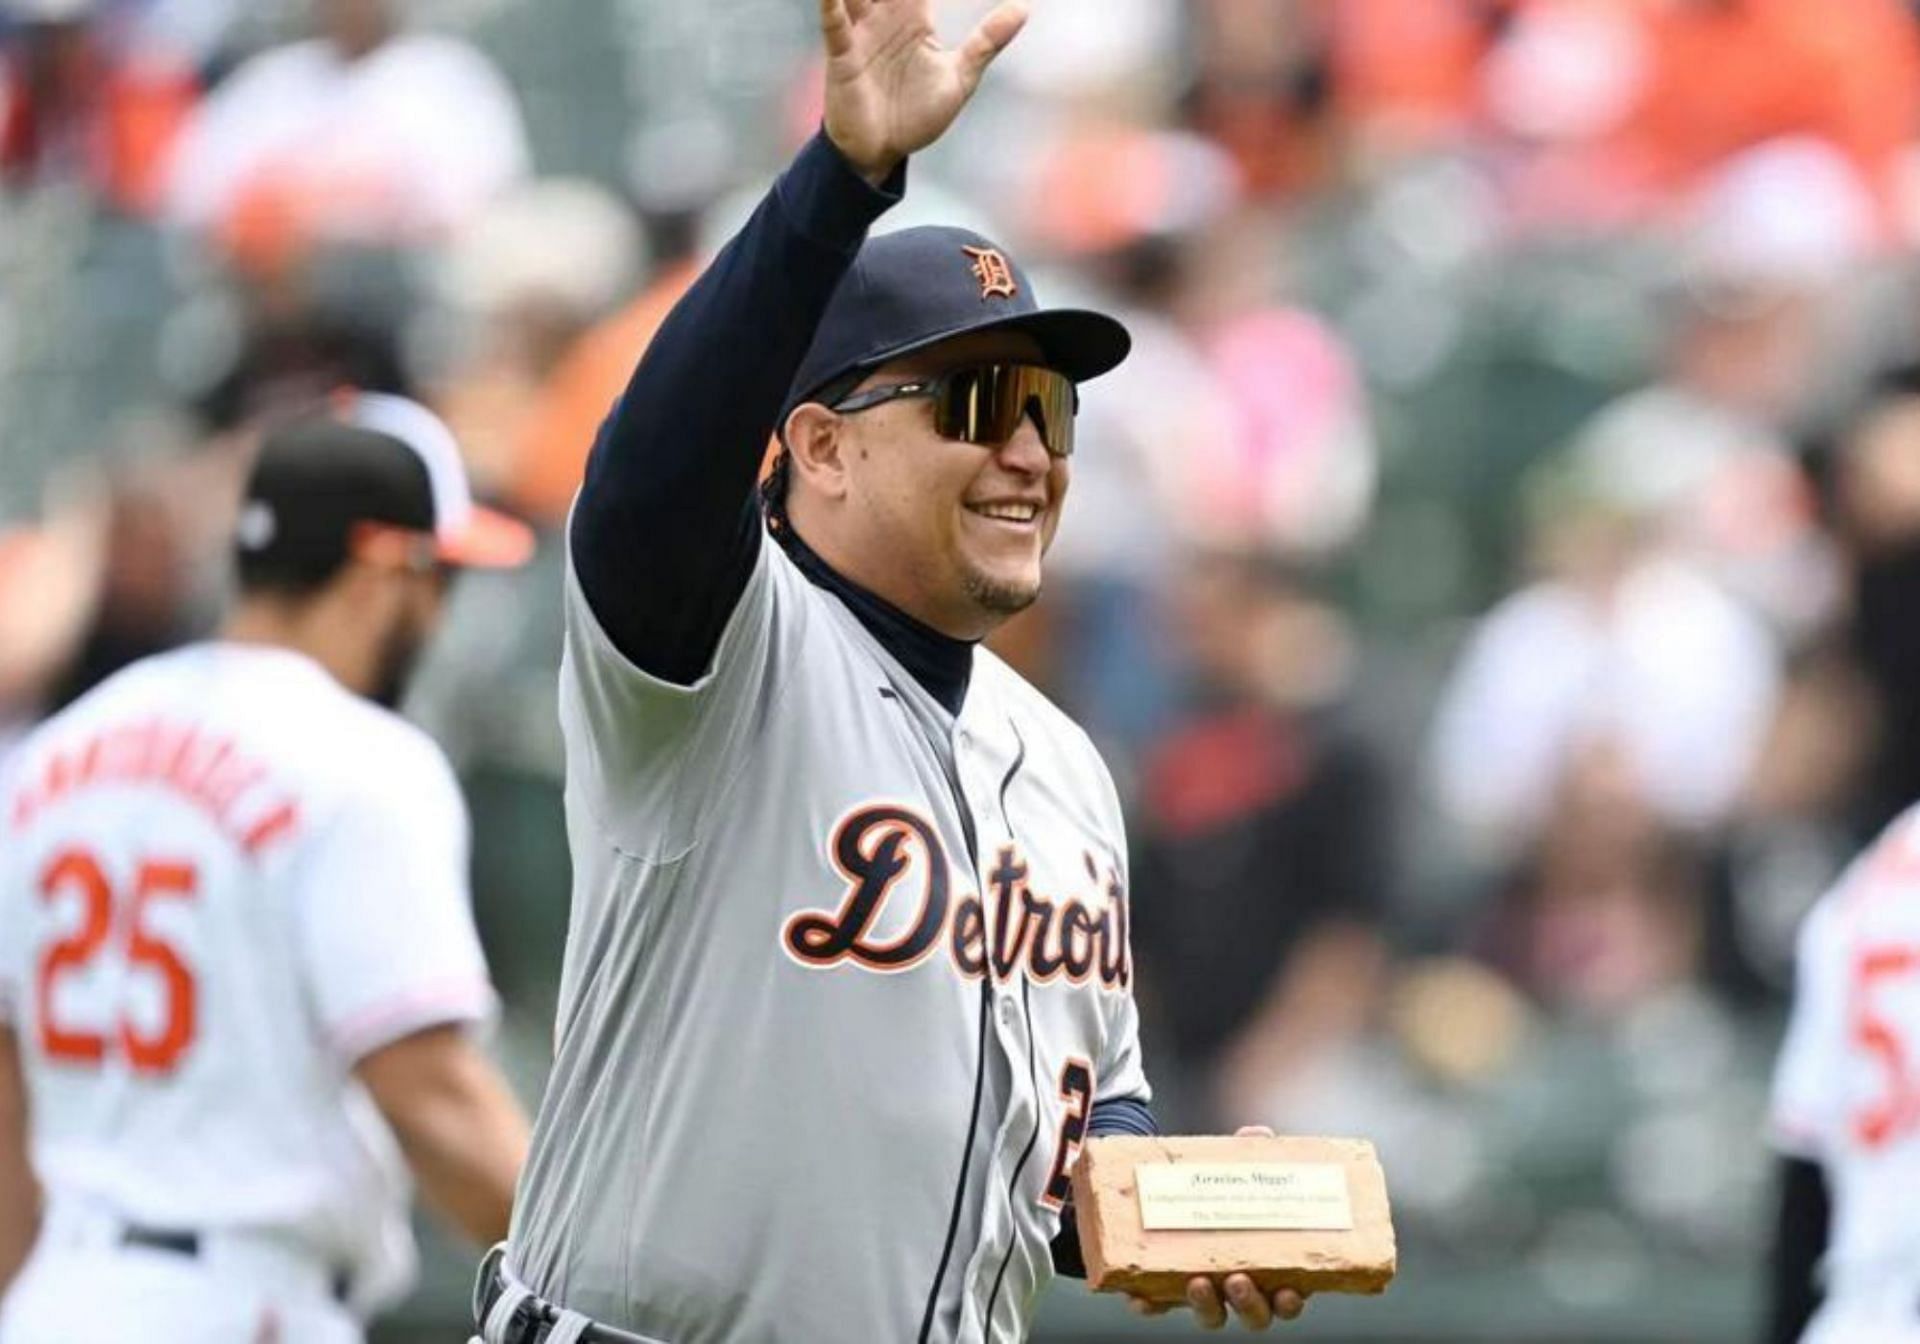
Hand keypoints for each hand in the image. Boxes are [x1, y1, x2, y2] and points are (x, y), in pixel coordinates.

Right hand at [817, 0, 1028, 182]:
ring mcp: (860, 33)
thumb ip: (986, 42)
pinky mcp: (842, 56)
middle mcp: (884, 16)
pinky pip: (834, 24)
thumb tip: (1023, 9)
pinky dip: (831, 4)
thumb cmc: (915, 116)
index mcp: (914, 17)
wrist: (883, 153)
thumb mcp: (959, 79)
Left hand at [1124, 1126, 1308, 1330]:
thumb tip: (1259, 1135)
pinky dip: (1150, 1305)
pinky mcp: (1158, 1289)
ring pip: (1211, 1315)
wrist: (1162, 1188)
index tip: (1290, 1291)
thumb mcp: (1233, 1168)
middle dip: (1248, 1304)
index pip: (1285, 1296)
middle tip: (1238, 1279)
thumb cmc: (1215, 1188)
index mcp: (1264, 1265)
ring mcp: (1198, 1291)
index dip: (1289, 1302)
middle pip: (1252, 1314)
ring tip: (1199, 1281)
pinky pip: (1155, 1305)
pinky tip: (1142, 1298)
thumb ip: (1250, 1152)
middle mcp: (1235, 1286)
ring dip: (1207, 1305)